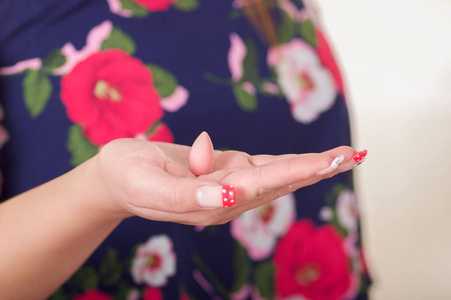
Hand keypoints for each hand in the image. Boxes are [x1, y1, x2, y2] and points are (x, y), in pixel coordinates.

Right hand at [96, 132, 359, 225]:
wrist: (117, 177)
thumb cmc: (127, 177)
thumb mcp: (148, 184)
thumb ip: (186, 194)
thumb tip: (226, 198)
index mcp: (211, 203)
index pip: (262, 185)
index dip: (296, 171)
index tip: (329, 162)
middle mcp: (227, 198)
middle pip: (279, 182)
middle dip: (316, 168)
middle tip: (353, 155)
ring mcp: (228, 186)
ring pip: (275, 173)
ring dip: (309, 164)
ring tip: (342, 154)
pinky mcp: (224, 173)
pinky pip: (259, 165)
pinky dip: (285, 160)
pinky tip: (299, 160)